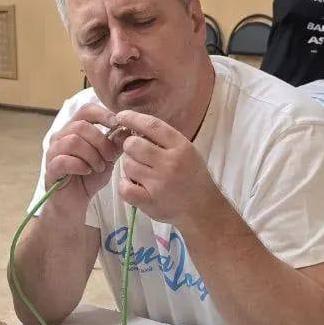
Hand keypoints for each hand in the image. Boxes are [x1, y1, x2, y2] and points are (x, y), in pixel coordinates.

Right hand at [42, 102, 123, 216]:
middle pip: (80, 126)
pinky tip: (87, 172)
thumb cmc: (89, 177)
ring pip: (73, 141)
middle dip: (101, 142)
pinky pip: (64, 160)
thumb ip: (116, 144)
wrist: (75, 202)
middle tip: (110, 157)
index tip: (117, 125)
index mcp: (74, 129)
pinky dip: (80, 165)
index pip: (86, 110)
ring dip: (92, 155)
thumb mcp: (108, 159)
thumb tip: (128, 128)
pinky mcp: (50, 168)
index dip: (102, 114)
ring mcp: (53, 152)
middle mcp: (60, 136)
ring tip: (99, 167)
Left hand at [113, 110, 223, 226]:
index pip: (151, 125)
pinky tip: (134, 185)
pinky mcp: (150, 201)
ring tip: (141, 172)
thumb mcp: (186, 151)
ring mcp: (159, 183)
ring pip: (128, 165)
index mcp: (181, 147)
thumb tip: (133, 126)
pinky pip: (124, 187)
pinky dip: (125, 185)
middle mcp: (170, 163)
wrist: (202, 208)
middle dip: (129, 146)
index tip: (121, 116)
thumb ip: (163, 139)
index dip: (132, 118)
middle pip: (133, 145)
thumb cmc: (192, 176)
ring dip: (130, 167)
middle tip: (136, 153)